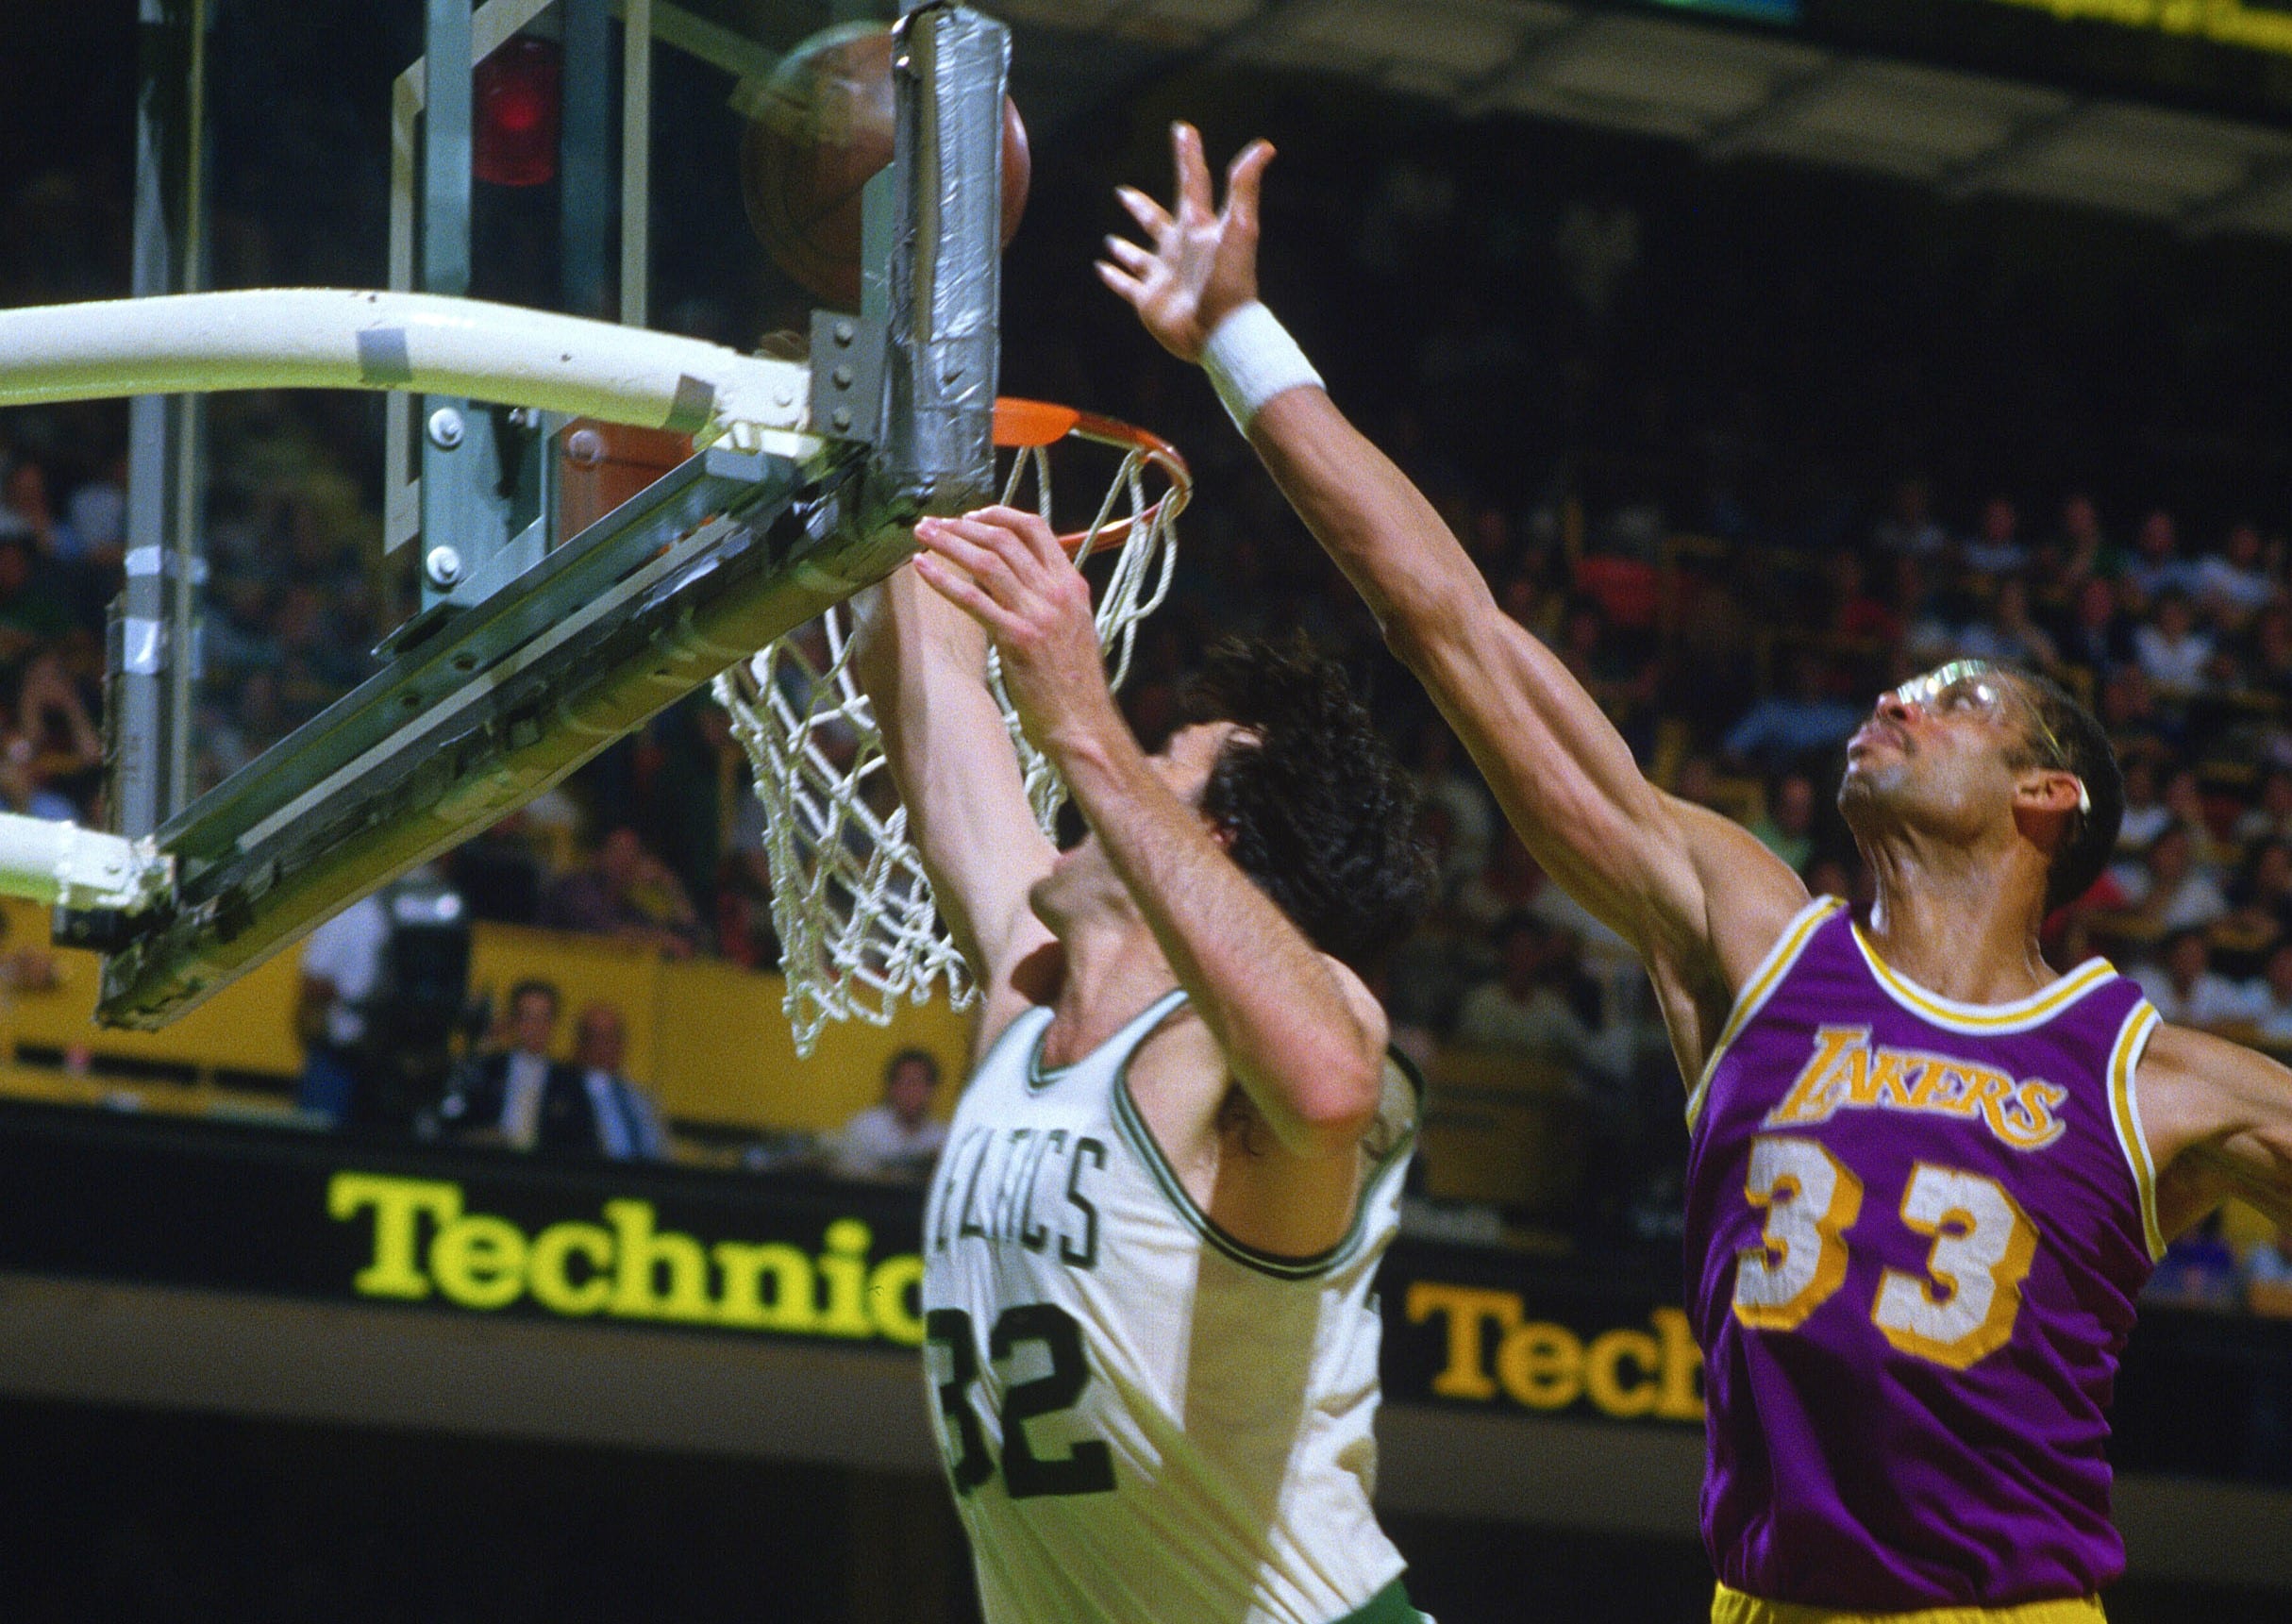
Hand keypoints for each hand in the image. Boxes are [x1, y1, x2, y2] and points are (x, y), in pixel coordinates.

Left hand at [910, 507, 1119, 755]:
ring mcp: (1038, 614)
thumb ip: (1048, 599)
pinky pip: (973, 599)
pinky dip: (943, 579)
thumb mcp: (1073, 628)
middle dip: (962, 526)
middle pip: (1004, 539)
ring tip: (921, 535)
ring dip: (949, 543)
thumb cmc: (1075, 685)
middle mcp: (1057, 592)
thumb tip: (1010, 581)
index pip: (1035, 528)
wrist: (1084, 724)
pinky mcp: (1018, 638)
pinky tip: (921, 568)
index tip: (970, 517)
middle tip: (932, 523)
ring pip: (987, 561)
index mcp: (1073, 585)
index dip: (998, 514)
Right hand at [1098, 123, 1273, 363]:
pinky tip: (1102, 270)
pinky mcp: (1150, 301)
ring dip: (1125, 248)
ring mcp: (1163, 276)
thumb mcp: (1241, 229)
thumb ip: (1245, 187)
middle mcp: (1179, 250)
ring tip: (1110, 241)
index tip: (1183, 130)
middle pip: (1157, 221)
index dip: (1188, 156)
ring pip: (1139, 256)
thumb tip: (1265, 146)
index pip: (1192, 184)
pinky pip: (1126, 286)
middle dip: (1140, 207)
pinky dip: (1113, 278)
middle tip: (1123, 193)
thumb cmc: (1232, 281)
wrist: (1221, 332)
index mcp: (1199, 229)